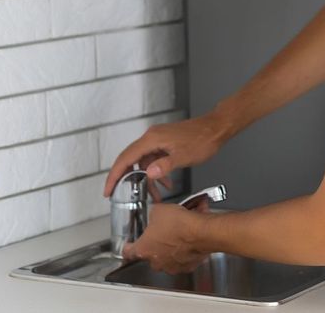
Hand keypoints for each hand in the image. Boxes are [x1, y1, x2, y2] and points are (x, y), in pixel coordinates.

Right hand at [104, 114, 233, 196]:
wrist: (216, 128)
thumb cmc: (203, 140)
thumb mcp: (184, 157)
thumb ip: (165, 166)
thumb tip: (149, 174)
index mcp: (151, 139)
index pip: (125, 159)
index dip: (114, 176)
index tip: (108, 190)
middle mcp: (151, 138)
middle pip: (130, 160)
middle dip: (125, 180)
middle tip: (118, 196)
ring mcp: (157, 140)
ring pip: (144, 162)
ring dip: (147, 179)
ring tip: (154, 196)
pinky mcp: (164, 143)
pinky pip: (154, 159)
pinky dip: (157, 172)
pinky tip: (166, 184)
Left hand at [123, 203, 211, 273]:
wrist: (201, 233)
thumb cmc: (180, 225)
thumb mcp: (159, 210)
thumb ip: (154, 215)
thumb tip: (156, 213)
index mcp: (144, 249)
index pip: (128, 252)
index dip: (128, 247)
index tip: (128, 246)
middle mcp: (157, 261)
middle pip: (150, 255)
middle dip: (155, 244)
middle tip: (160, 233)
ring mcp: (173, 266)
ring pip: (168, 257)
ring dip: (171, 247)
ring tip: (178, 233)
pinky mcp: (188, 266)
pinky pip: (184, 258)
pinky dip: (186, 250)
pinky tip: (190, 238)